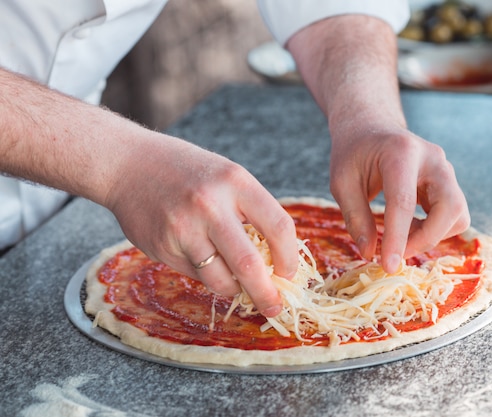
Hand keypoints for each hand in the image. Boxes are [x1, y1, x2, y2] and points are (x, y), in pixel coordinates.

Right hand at [104, 135, 298, 316]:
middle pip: (250, 265)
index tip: (289, 273)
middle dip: (266, 294)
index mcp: (236, 182)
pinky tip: (204, 260)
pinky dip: (208, 276)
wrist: (129, 164)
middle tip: (274, 307)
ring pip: (220, 279)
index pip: (278, 227)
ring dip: (235, 289)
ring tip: (239, 285)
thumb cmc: (189, 172)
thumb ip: (252, 213)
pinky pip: (196, 275)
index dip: (289, 258)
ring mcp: (183, 228)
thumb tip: (276, 262)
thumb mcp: (228, 177)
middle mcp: (210, 205)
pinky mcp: (163, 247)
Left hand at [329, 125, 469, 272]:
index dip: (398, 238)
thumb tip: (369, 253)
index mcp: (401, 152)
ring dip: (431, 235)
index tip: (389, 266)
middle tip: (395, 253)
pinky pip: (455, 215)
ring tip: (401, 234)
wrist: (371, 127)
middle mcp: (433, 158)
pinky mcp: (449, 182)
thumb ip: (355, 217)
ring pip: (458, 214)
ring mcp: (446, 169)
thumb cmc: (353, 153)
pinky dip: (436, 229)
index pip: (404, 201)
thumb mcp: (341, 182)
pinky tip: (410, 226)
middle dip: (425, 239)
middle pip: (450, 208)